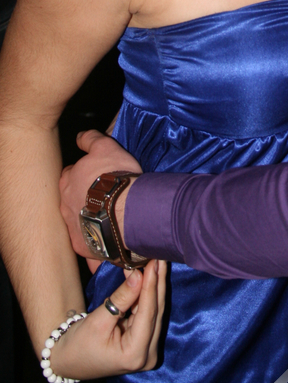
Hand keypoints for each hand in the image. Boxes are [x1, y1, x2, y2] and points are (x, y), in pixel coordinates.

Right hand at [49, 259, 166, 379]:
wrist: (68, 360)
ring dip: (155, 286)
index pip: (148, 313)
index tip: (155, 262)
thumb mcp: (98, 320)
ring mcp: (148, 350)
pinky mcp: (145, 343)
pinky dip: (148, 295)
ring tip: (156, 262)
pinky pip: (149, 314)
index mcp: (134, 354)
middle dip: (157, 282)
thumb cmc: (78, 345)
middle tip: (160, 256)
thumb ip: (121, 298)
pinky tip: (150, 276)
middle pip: (156, 312)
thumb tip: (139, 274)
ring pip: (155, 311)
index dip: (151, 285)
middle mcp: (147, 355)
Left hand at [59, 130, 141, 266]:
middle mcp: (65, 205)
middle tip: (102, 197)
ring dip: (89, 220)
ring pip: (79, 223)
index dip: (83, 174)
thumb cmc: (116, 177)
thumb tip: (80, 136)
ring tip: (108, 219)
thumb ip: (91, 139)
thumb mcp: (106, 147)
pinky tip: (108, 242)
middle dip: (83, 199)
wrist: (126, 209)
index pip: (70, 175)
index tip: (95, 176)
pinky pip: (88, 246)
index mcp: (69, 181)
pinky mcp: (83, 246)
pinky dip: (96, 245)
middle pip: (71, 200)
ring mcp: (73, 227)